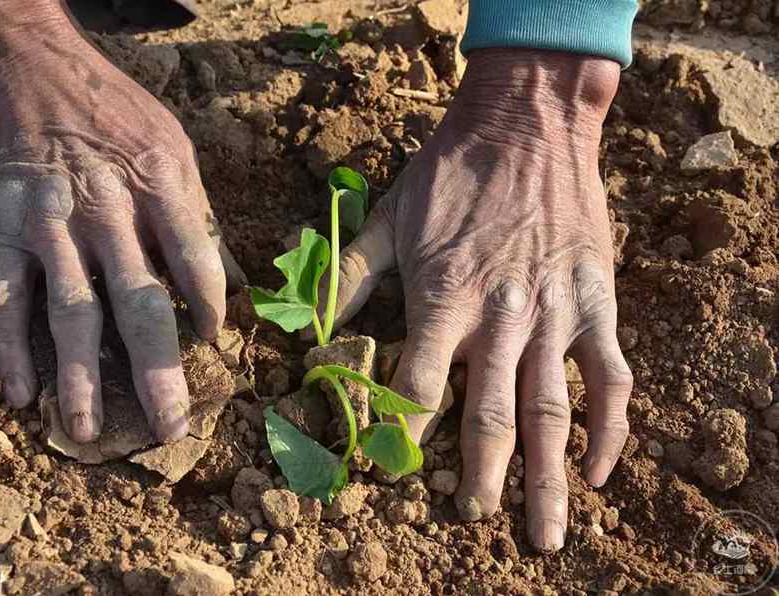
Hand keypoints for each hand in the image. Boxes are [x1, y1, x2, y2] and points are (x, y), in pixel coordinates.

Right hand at [0, 1, 238, 442]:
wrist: (22, 63)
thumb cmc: (109, 108)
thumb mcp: (171, 143)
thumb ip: (197, 214)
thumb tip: (233, 280)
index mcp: (160, 185)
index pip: (196, 262)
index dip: (209, 309)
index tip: (214, 344)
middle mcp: (108, 211)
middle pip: (139, 304)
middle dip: (157, 372)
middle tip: (171, 428)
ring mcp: (49, 224)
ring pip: (69, 313)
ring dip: (79, 378)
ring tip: (90, 431)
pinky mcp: (0, 229)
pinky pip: (4, 297)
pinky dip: (8, 348)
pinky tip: (21, 392)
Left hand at [332, 50, 632, 550]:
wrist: (526, 124)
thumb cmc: (451, 171)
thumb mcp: (388, 217)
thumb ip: (350, 276)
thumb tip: (313, 325)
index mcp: (443, 298)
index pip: (417, 386)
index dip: (400, 434)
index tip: (392, 476)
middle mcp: (500, 318)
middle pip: (488, 415)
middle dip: (479, 477)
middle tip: (473, 522)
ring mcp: (554, 314)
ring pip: (552, 411)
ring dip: (548, 477)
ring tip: (545, 533)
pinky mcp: (594, 303)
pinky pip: (610, 376)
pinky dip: (610, 428)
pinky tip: (602, 470)